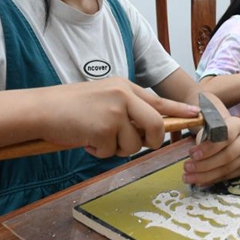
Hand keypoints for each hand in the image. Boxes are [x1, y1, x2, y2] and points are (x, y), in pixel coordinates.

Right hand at [38, 77, 199, 158]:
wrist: (42, 108)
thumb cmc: (70, 106)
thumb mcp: (105, 98)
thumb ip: (127, 108)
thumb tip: (147, 129)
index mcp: (125, 87)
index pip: (159, 100)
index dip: (179, 110)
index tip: (197, 115)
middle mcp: (123, 96)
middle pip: (156, 126)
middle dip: (151, 142)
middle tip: (137, 144)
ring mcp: (114, 111)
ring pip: (133, 144)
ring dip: (115, 149)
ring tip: (96, 137)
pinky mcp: (103, 128)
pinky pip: (111, 152)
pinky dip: (98, 152)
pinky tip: (85, 140)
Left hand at [184, 116, 239, 186]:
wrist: (226, 135)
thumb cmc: (215, 130)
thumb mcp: (209, 128)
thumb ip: (204, 139)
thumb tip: (192, 156)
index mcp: (237, 125)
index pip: (225, 137)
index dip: (208, 147)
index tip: (192, 154)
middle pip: (227, 156)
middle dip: (205, 164)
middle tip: (187, 167)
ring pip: (227, 169)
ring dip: (205, 175)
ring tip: (189, 177)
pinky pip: (227, 177)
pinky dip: (211, 180)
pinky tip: (199, 181)